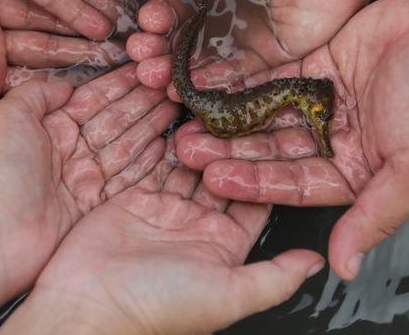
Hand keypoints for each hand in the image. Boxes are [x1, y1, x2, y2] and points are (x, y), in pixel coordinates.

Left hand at [0, 65, 179, 295]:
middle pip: (115, 120)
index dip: (120, 83)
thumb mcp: (8, 114)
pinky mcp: (95, 204)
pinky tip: (167, 146)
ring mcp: (84, 178)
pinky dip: (148, 162)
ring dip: (152, 126)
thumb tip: (65, 84)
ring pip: (127, 144)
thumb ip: (38, 92)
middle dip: (143, 101)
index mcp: (51, 126)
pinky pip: (128, 178)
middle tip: (172, 84)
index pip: (94, 98)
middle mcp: (70, 150)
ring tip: (176, 107)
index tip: (145, 67)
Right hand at [3, 124, 323, 334]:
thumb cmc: (160, 308)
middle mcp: (198, 223)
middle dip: (229, 139)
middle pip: (222, 172)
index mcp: (225, 244)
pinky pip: (153, 158)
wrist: (89, 307)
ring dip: (197, 133)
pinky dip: (161, 135)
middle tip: (239, 103)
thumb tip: (319, 264)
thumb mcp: (227, 294)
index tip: (275, 128)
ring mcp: (165, 207)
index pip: (254, 197)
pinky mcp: (133, 194)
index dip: (264, 165)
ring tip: (207, 98)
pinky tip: (171, 108)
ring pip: (189, 161)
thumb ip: (275, 277)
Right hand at [127, 0, 381, 93]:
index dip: (156, 21)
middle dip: (159, 53)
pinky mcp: (273, 58)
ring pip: (205, 64)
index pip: (174, 10)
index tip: (141, 28)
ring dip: (178, 74)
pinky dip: (214, 84)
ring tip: (154, 78)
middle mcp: (225, 14)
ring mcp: (247, 38)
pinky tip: (189, 88)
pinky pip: (239, 77)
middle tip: (140, 60)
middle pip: (184, 42)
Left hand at [174, 0, 408, 280]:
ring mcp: (320, 103)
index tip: (215, 179)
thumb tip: (345, 267)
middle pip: (270, 151)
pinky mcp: (314, 65)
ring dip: (229, 119)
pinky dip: (243, 80)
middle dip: (229, 151)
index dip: (253, 183)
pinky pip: (271, 76)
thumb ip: (375, 216)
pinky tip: (211, 83)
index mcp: (353, 173)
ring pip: (264, 115)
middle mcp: (331, 142)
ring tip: (189, 118)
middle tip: (185, 149)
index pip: (291, 185)